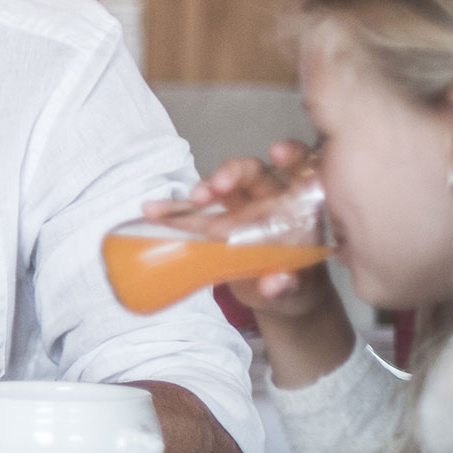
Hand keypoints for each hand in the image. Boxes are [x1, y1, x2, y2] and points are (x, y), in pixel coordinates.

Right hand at [143, 139, 334, 319]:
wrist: (279, 298)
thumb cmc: (299, 286)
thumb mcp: (298, 289)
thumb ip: (288, 284)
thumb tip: (274, 283)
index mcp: (297, 208)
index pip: (298, 171)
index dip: (292, 155)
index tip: (277, 153)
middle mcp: (266, 200)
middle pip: (251, 173)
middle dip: (232, 173)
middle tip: (216, 187)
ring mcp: (237, 211)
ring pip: (218, 189)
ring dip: (202, 190)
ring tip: (188, 201)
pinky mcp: (214, 226)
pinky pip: (191, 214)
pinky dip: (173, 211)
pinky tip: (152, 211)